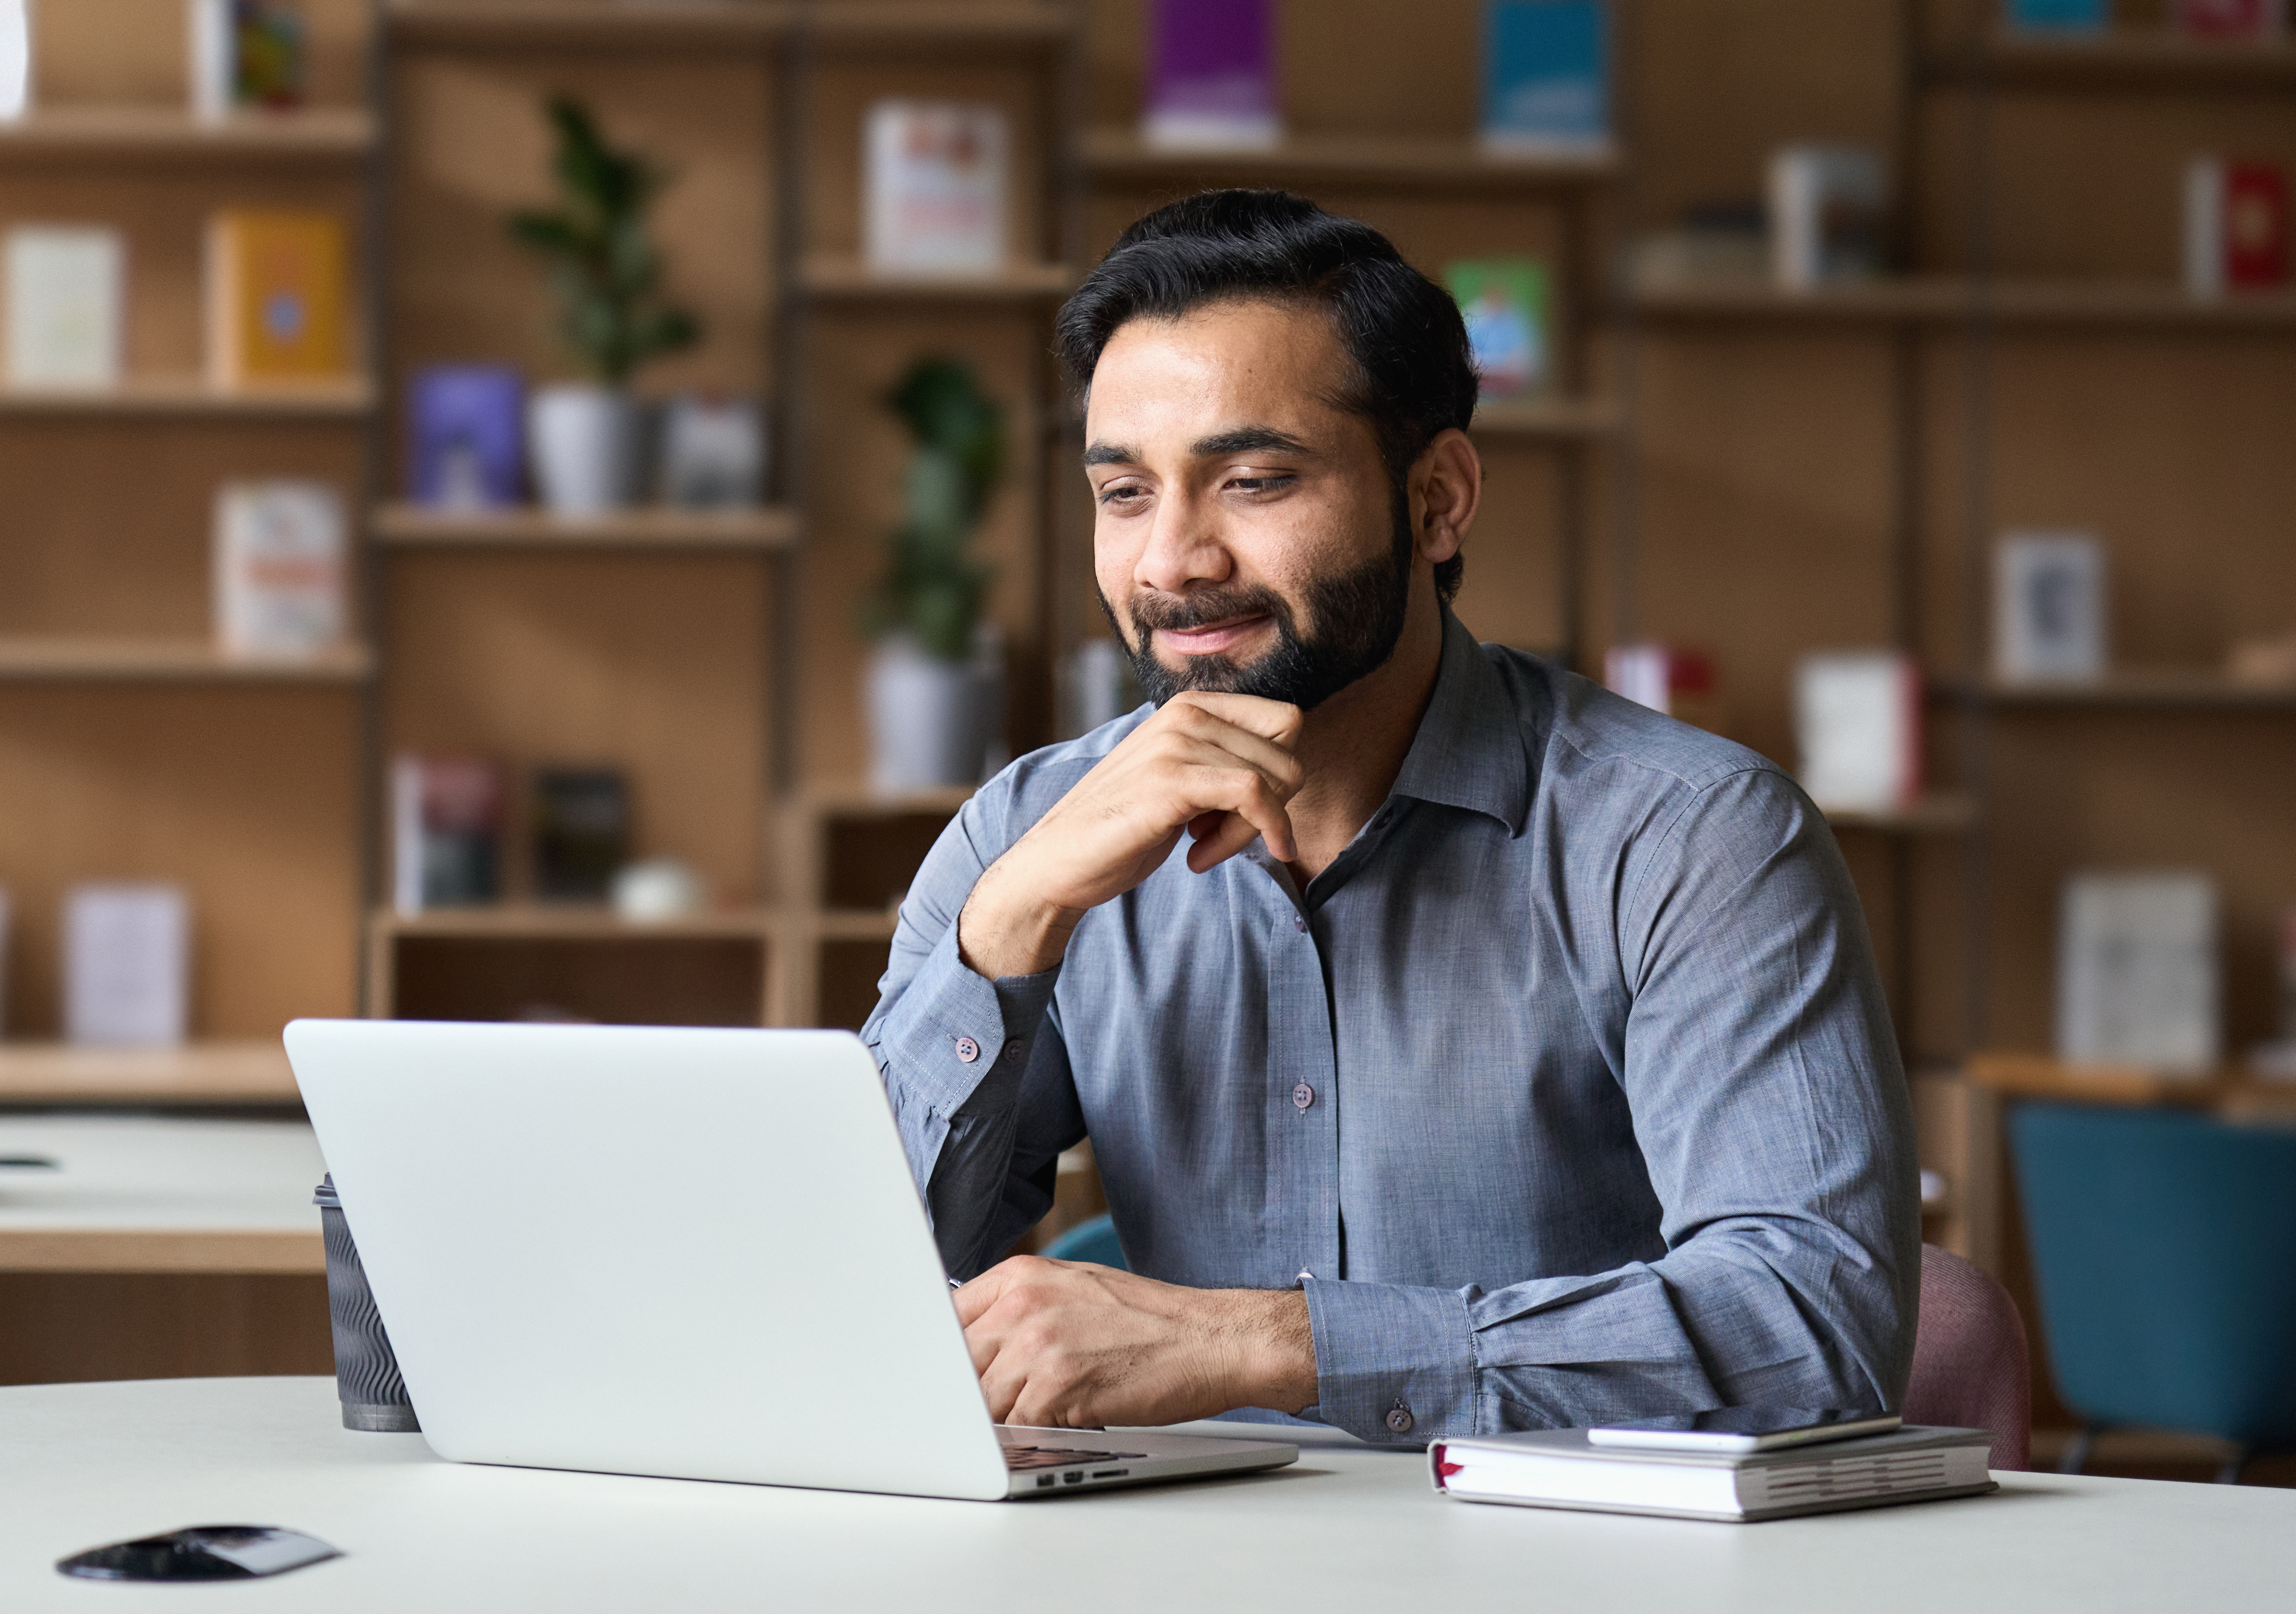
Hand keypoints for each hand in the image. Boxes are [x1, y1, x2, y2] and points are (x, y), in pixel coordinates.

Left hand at [954, 1254, 1316, 1428]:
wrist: (1212, 1338)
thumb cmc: (1149, 1321)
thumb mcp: (1073, 1290)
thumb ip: (1018, 1310)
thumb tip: (969, 1347)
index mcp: (1019, 1275)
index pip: (945, 1321)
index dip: (943, 1359)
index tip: (942, 1381)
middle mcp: (1021, 1304)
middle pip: (956, 1366)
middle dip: (970, 1396)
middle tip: (996, 1409)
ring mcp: (1037, 1344)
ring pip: (981, 1403)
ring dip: (1003, 1421)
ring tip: (1043, 1415)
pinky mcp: (1057, 1387)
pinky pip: (1014, 1428)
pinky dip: (1029, 1438)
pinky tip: (1059, 1426)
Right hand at [959, 692, 1303, 978]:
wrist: (1056, 861)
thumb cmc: (1121, 828)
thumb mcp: (1180, 779)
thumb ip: (1223, 762)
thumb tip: (1289, 771)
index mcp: (1190, 706)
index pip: (1285, 721)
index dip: (1279, 774)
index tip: (1242, 813)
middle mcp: (1185, 713)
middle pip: (1288, 750)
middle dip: (1274, 804)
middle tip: (1224, 836)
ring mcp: (1176, 743)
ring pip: (1273, 777)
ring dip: (1252, 829)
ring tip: (1204, 849)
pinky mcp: (1171, 780)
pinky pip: (1254, 796)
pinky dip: (1253, 834)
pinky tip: (1202, 860)